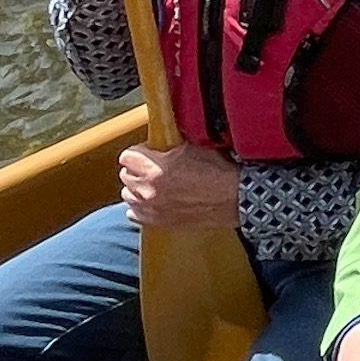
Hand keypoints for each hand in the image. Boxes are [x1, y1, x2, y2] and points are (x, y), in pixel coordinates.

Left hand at [119, 142, 240, 229]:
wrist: (234, 198)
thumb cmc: (219, 173)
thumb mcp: (195, 147)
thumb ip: (171, 145)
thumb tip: (163, 138)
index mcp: (155, 168)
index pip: (127, 156)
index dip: (139, 151)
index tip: (147, 151)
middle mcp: (148, 190)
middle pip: (125, 175)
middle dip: (137, 169)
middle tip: (152, 166)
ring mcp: (151, 208)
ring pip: (128, 195)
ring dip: (137, 188)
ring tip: (153, 184)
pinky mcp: (157, 222)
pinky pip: (134, 213)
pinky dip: (141, 206)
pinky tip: (154, 200)